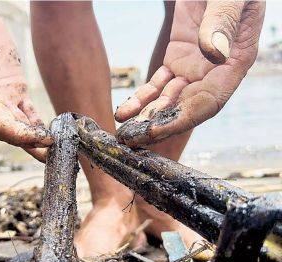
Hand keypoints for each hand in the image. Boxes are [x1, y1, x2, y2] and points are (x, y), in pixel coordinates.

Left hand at [115, 1, 264, 146]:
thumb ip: (222, 23)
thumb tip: (214, 53)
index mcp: (235, 62)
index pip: (209, 102)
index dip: (182, 119)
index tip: (156, 130)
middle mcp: (214, 73)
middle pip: (185, 109)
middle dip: (158, 127)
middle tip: (132, 140)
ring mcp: (193, 69)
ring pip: (167, 101)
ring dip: (146, 118)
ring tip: (125, 132)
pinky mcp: (175, 61)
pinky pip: (157, 85)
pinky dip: (140, 99)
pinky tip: (125, 111)